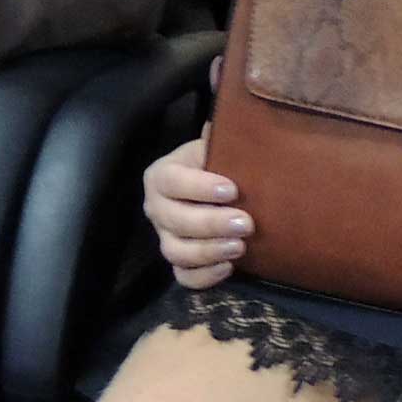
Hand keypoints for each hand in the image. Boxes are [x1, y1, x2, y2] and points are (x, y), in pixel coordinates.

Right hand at [143, 135, 249, 289]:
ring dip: (208, 251)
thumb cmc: (217, 164)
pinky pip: (183, 277)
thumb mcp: (214, 147)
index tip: (233, 190)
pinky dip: (204, 277)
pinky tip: (228, 268)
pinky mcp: (177, 262)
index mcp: (161, 176)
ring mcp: (164, 237)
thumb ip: (219, 137)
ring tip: (240, 247)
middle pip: (174, 220)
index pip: (172, 181)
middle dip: (211, 224)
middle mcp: (156, 208)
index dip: (199, 187)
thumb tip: (225, 123)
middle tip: (246, 223)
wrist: (217, 190)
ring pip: (176, 251)